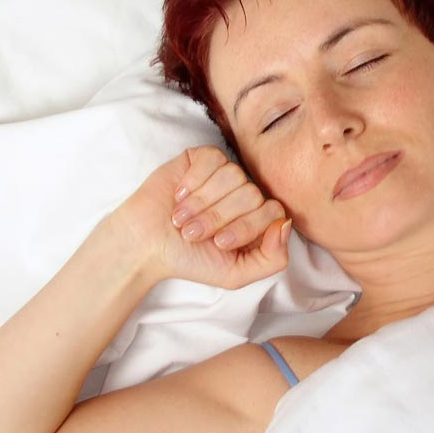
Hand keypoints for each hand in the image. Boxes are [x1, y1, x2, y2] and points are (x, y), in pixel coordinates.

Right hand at [119, 146, 290, 288]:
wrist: (147, 245)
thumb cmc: (191, 260)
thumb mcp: (237, 274)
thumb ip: (273, 258)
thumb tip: (286, 224)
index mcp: (258, 220)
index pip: (273, 211)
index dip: (247, 227)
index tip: (219, 244)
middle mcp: (245, 195)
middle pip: (252, 194)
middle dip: (219, 218)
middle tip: (192, 233)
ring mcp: (225, 175)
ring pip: (233, 175)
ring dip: (203, 202)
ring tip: (181, 219)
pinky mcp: (202, 159)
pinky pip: (213, 159)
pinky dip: (194, 180)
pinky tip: (178, 196)